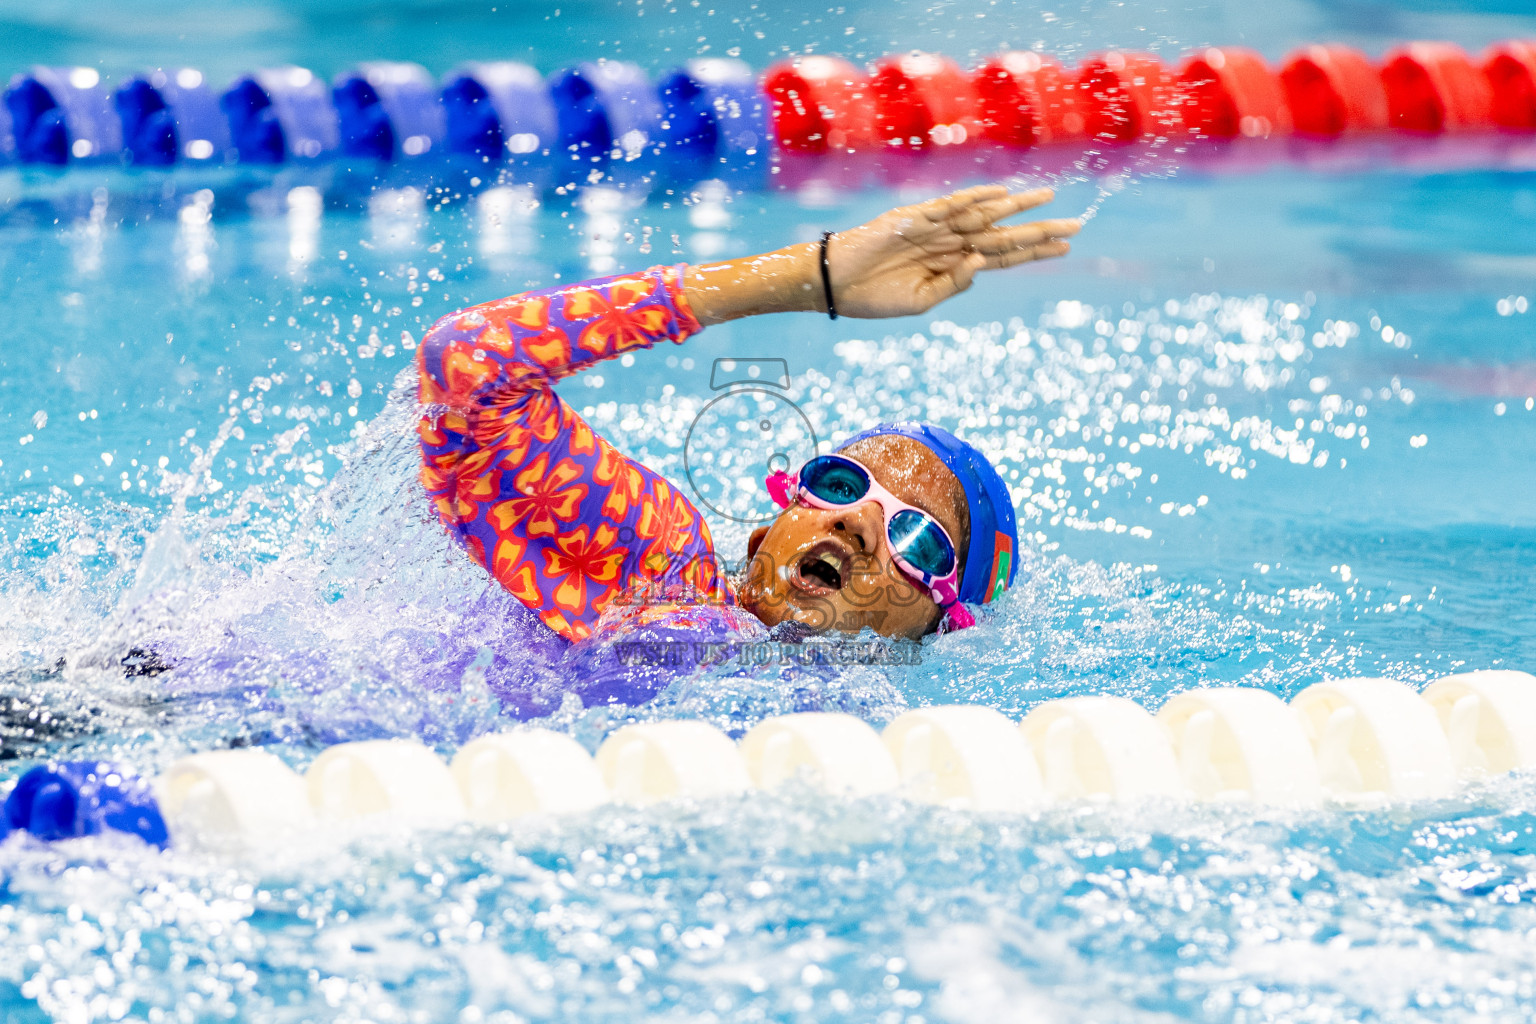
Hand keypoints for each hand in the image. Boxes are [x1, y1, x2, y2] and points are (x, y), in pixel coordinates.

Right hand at [825, 185, 1079, 318]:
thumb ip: (954, 283)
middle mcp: (951, 242)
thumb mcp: (921, 301)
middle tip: (1076, 225)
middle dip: (1038, 230)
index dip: (1032, 252)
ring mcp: (935, 228)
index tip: (1064, 248)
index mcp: (953, 265)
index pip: (1002, 256)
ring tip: (1048, 199)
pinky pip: (951, 205)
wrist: (835, 285)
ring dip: (1016, 207)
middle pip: (1003, 233)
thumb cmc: (873, 297)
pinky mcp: (914, 218)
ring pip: (984, 214)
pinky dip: (975, 199)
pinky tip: (1001, 195)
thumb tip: (984, 260)